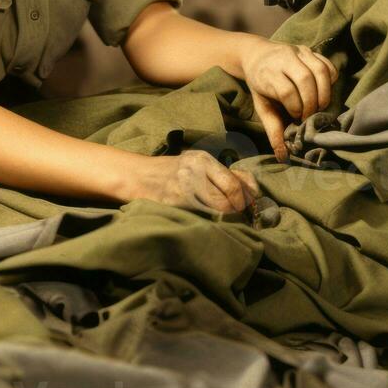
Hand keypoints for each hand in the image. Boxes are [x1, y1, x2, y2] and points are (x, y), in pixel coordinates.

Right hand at [125, 150, 259, 213]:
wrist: (134, 176)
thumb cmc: (168, 174)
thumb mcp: (194, 165)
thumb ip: (219, 175)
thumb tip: (250, 190)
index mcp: (204, 159)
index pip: (238, 180)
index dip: (250, 198)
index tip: (253, 209)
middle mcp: (196, 169)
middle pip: (232, 194)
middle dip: (241, 211)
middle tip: (244, 222)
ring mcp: (184, 186)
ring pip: (219, 208)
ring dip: (228, 220)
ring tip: (229, 226)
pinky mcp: (174, 202)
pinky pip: (201, 217)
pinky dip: (210, 224)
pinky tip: (210, 227)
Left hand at [239, 41, 337, 162]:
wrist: (256, 55)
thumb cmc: (260, 86)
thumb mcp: (261, 106)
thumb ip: (273, 129)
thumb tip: (283, 156)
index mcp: (267, 73)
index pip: (286, 91)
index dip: (296, 108)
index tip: (296, 118)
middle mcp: (283, 58)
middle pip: (305, 78)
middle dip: (312, 101)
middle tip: (311, 115)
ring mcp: (298, 51)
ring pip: (319, 70)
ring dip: (325, 92)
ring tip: (320, 107)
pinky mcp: (310, 50)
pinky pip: (327, 65)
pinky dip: (330, 80)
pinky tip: (324, 91)